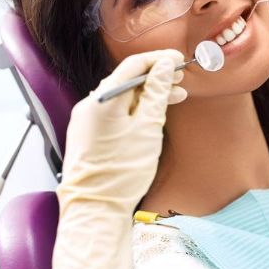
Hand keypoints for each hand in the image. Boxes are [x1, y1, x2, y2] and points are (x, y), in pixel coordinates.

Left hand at [41, 49, 185, 268]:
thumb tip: (165, 68)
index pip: (133, 65)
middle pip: (127, 80)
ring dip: (148, 94)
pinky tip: (152, 115)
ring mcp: (87, 120)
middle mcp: (90, 105)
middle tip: (181, 78)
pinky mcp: (89, 134)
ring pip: (122, 97)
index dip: (159, 60)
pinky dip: (135, 109)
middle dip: (156, 77)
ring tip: (174, 97)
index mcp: (102, 99)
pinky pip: (114, 112)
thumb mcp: (148, 129)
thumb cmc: (121, 172)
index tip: (179, 59)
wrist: (95, 208)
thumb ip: (157, 94)